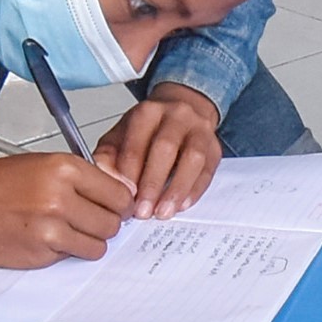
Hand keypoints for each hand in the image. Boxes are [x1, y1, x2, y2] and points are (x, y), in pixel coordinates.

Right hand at [0, 152, 133, 265]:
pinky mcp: (41, 254)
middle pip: (112, 222)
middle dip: (104, 224)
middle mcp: (61, 197)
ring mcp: (52, 229)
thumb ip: (78, 178)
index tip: (116, 208)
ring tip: (66, 231)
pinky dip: (65, 252)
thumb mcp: (38, 164)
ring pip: (98, 245)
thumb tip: (117, 192)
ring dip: (87, 242)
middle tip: (88, 221)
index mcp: (63, 168)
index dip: (120, 204)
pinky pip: (72, 257)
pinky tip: (44, 239)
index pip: (118, 193)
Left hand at [93, 86, 223, 217]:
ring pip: (192, 159)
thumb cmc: (148, 129)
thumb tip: (108, 180)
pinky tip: (181, 205)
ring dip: (176, 189)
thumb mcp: (121, 135)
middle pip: (165, 148)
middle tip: (142, 211)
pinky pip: (207, 170)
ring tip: (163, 212)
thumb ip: (109, 157)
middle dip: (152, 183)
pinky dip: (194, 190)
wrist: (183, 109)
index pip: (136, 142)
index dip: (129, 172)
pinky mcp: (214, 148)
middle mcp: (176, 115)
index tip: (123, 197)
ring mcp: (199, 130)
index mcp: (148, 111)